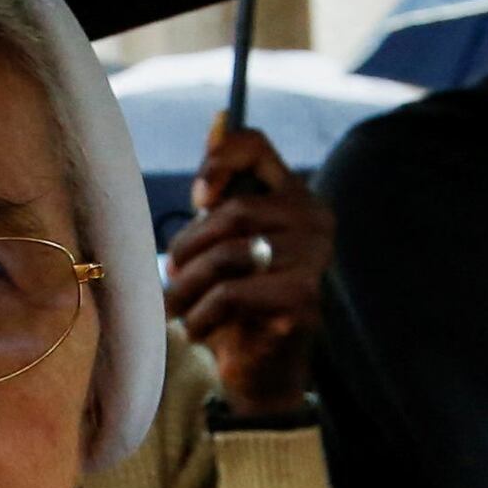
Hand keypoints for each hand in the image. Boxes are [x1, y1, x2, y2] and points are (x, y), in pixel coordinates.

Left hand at [162, 124, 333, 416]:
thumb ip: (223, 186)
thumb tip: (219, 116)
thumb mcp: (221, 239)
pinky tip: (198, 331)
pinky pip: (233, 293)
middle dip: (188, 248)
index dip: (217, 162)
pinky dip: (203, 316)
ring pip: (230, 252)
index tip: (198, 197)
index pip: (255, 145)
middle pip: (232, 210)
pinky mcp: (303, 298)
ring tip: (178, 309)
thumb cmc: (235, 301)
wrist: (260, 371)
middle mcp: (315, 220)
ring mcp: (315, 259)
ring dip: (188, 287)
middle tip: (172, 280)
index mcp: (296, 197)